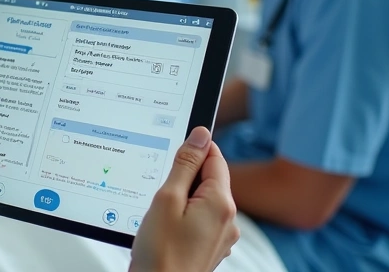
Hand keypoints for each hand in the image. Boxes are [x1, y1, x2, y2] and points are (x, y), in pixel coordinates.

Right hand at [130, 127, 239, 271]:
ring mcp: (222, 236)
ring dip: (183, 198)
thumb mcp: (167, 199)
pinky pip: (201, 219)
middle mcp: (229, 219)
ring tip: (160, 216)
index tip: (171, 152)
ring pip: (203, 200)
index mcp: (221, 203)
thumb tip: (200, 135)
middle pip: (209, 178)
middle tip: (160, 192)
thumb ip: (185, 164)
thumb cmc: (160, 254)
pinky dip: (184, 216)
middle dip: (184, 178)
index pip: (213, 157)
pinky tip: (166, 229)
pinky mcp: (212, 247)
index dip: (191, 150)